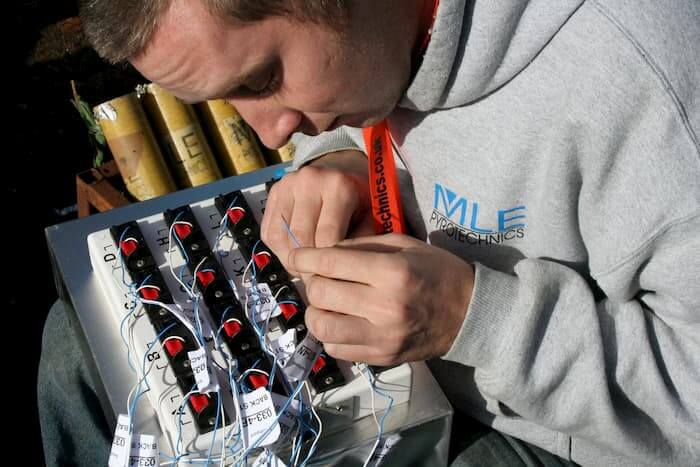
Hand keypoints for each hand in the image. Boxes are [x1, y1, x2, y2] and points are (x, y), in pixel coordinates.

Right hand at [261, 150, 373, 274]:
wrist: (340, 166)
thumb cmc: (358, 195)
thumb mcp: (371, 215)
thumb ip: (362, 240)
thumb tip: (343, 272)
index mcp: (339, 187)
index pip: (327, 237)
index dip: (326, 264)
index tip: (331, 279)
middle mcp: (310, 181)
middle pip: (300, 238)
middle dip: (306, 265)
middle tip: (314, 280)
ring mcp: (288, 185)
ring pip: (280, 237)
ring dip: (290, 259)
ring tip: (303, 269)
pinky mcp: (274, 192)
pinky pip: (269, 231)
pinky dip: (278, 249)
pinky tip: (293, 254)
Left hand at [288, 233, 474, 364]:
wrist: (469, 312)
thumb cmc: (437, 271)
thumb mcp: (404, 245)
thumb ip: (362, 246)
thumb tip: (323, 253)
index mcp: (392, 273)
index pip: (331, 263)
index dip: (305, 257)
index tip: (296, 256)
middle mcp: (384, 307)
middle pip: (321, 294)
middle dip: (313, 282)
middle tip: (321, 278)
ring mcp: (383, 337)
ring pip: (322, 326)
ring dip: (317, 311)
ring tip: (329, 303)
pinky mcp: (381, 357)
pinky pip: (337, 349)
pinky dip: (332, 333)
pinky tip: (343, 321)